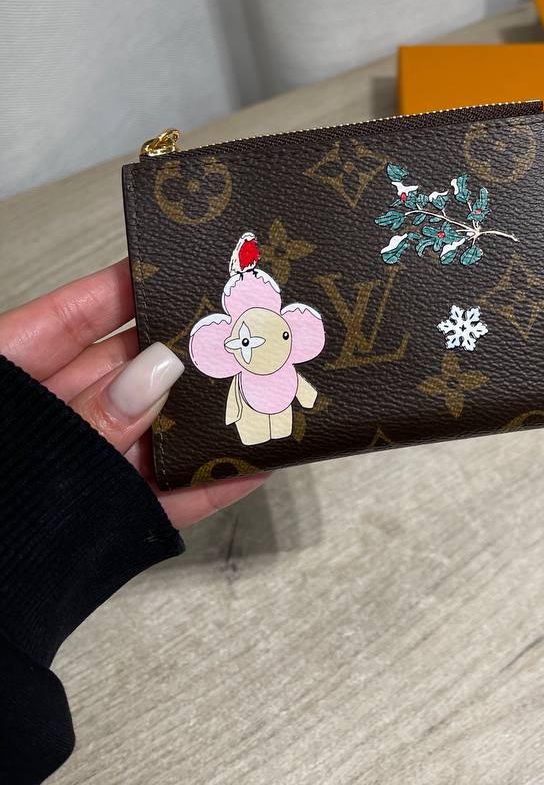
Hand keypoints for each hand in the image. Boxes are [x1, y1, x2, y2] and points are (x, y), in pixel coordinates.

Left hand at [0, 260, 266, 526]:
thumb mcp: (15, 440)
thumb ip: (80, 415)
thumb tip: (156, 373)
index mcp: (4, 381)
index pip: (72, 317)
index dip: (129, 290)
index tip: (184, 272)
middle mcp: (39, 424)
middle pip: (122, 374)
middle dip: (182, 356)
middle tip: (242, 334)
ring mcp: (68, 476)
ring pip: (147, 436)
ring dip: (203, 421)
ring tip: (260, 394)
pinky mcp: (92, 528)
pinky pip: (152, 500)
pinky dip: (200, 488)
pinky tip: (248, 467)